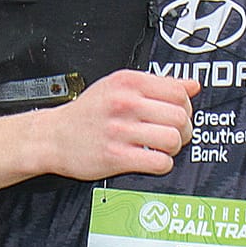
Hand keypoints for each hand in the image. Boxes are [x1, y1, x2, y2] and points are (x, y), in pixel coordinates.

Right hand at [44, 70, 198, 180]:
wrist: (53, 136)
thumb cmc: (87, 112)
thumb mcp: (119, 86)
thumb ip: (157, 84)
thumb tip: (192, 85)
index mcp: (128, 82)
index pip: (179, 92)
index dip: (186, 106)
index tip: (178, 114)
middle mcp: (124, 103)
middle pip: (180, 116)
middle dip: (183, 129)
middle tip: (172, 134)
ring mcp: (120, 130)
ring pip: (173, 139)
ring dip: (173, 148)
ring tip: (161, 148)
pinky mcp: (116, 156)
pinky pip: (159, 162)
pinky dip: (162, 164)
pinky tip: (151, 159)